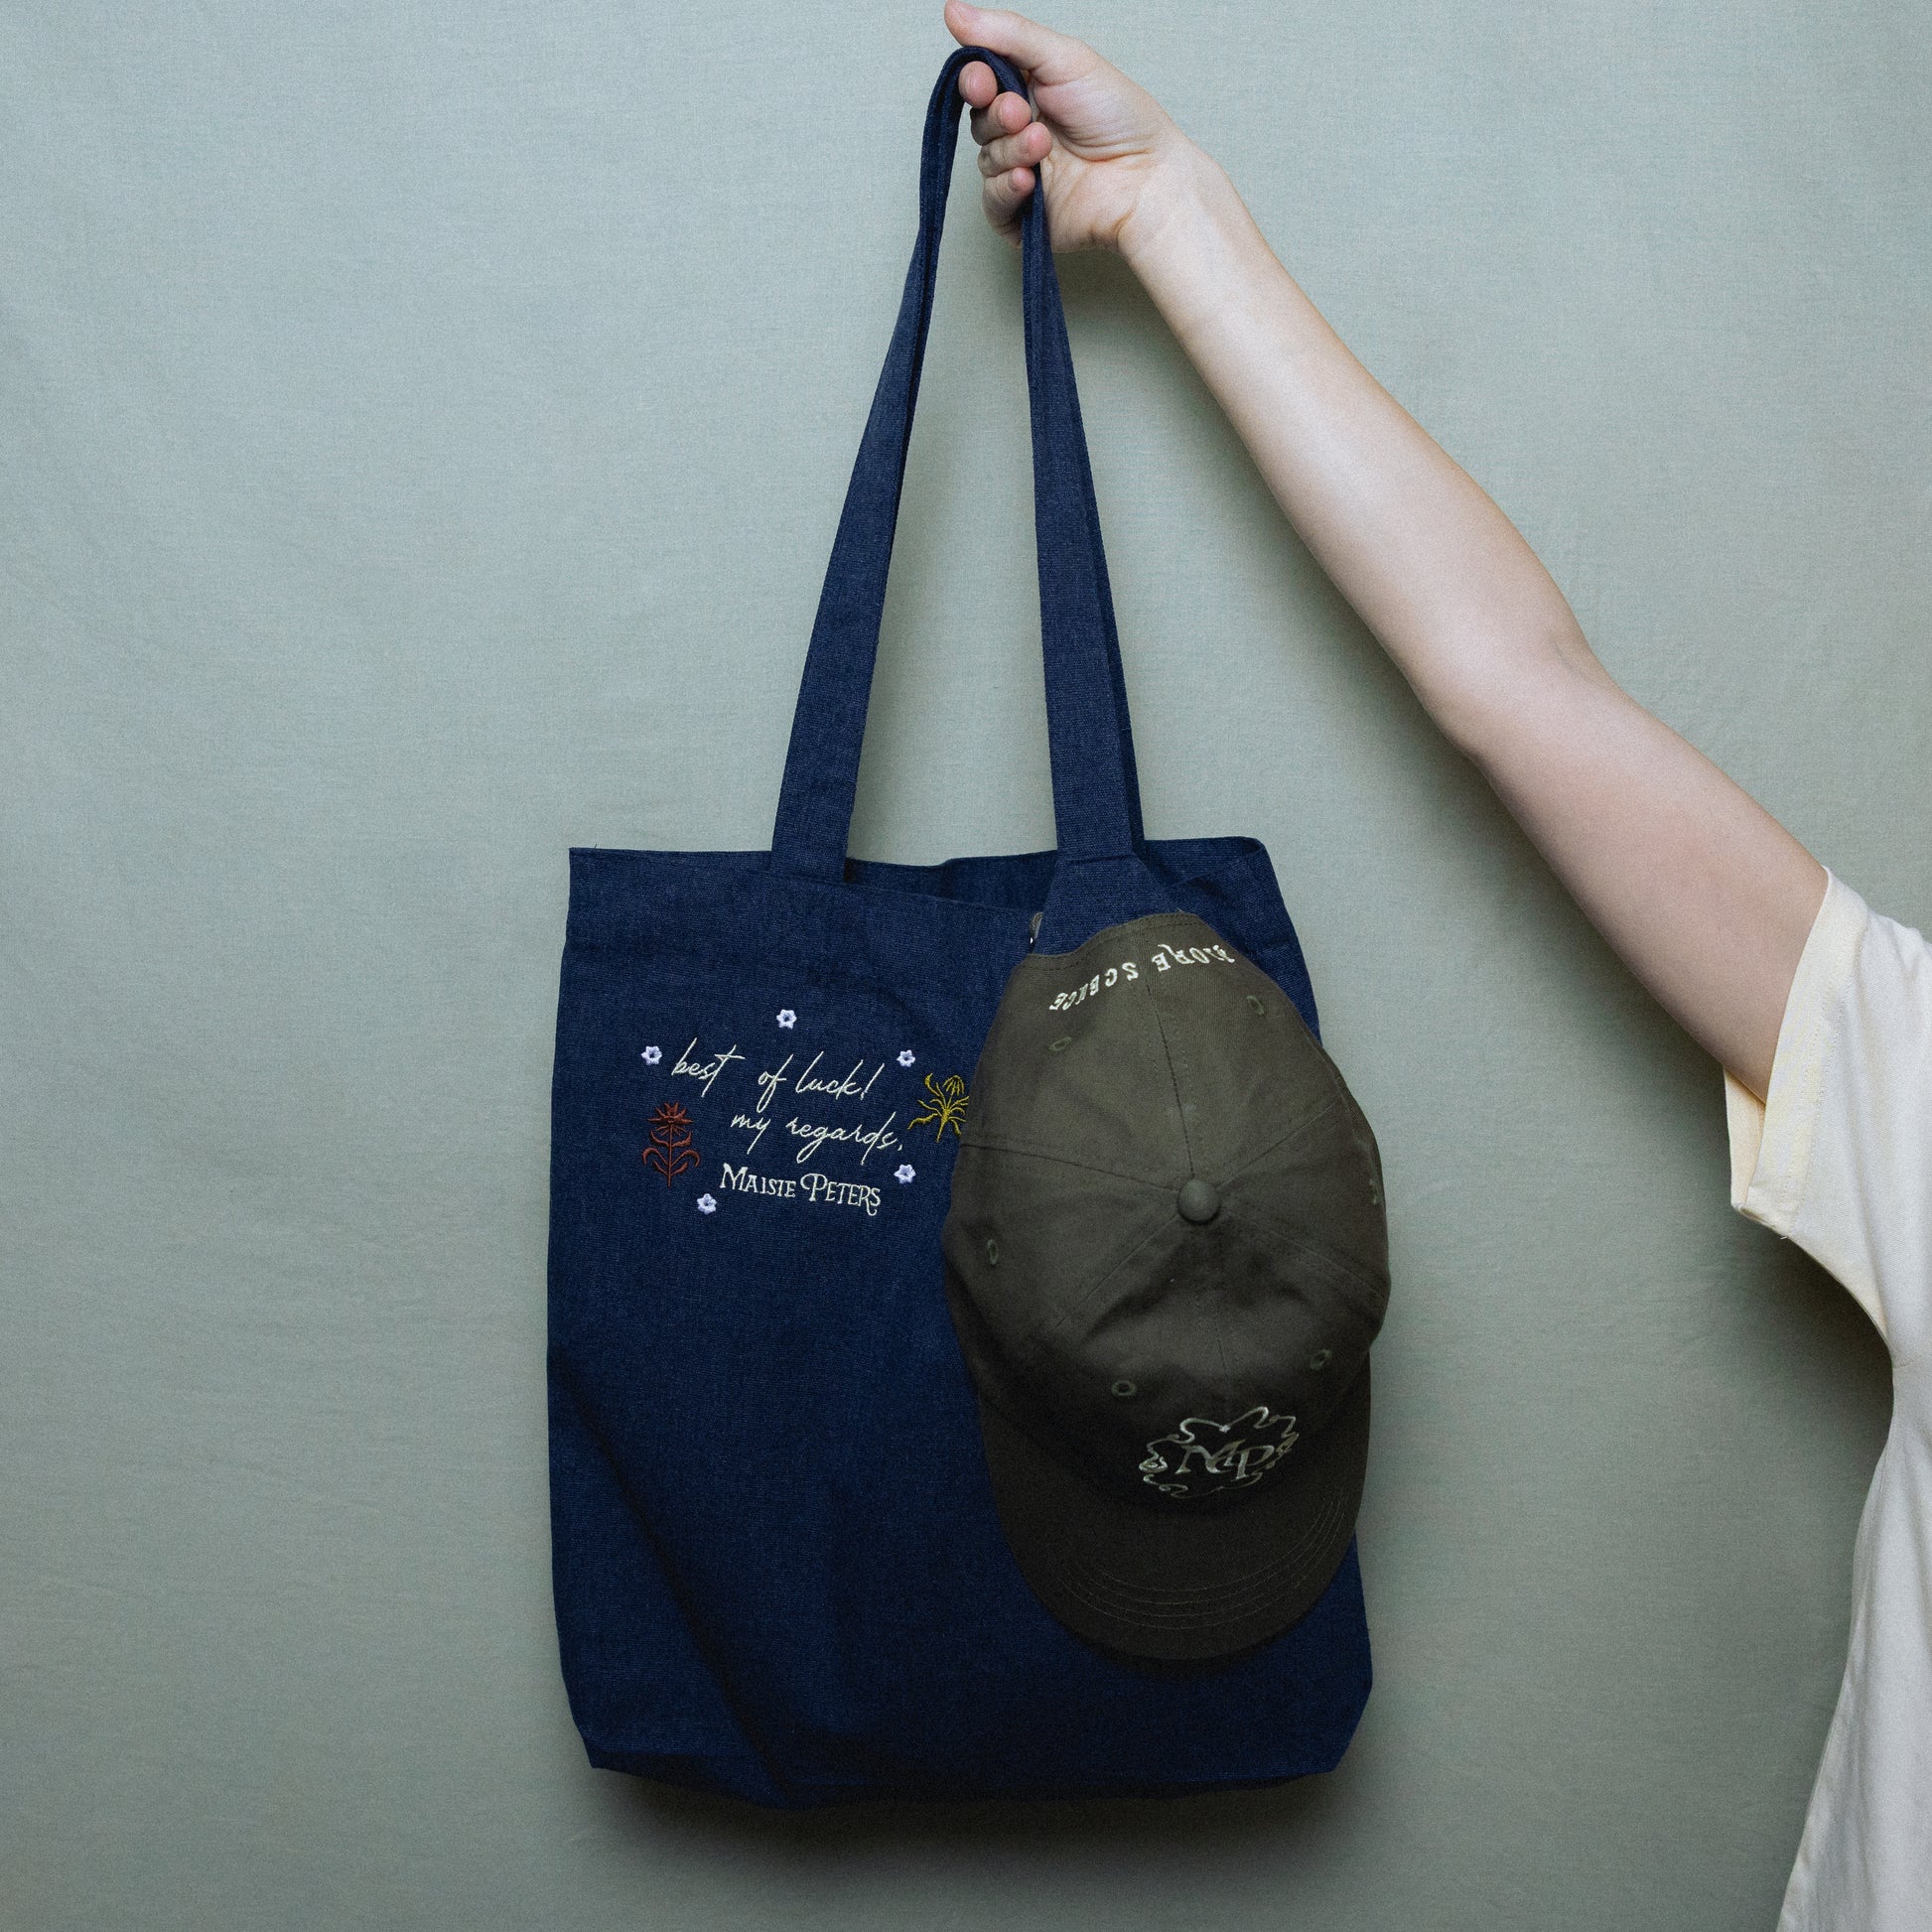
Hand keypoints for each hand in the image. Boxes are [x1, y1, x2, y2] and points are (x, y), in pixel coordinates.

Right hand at [943, 3, 1195, 254]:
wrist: (1145, 178)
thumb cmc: (1119, 117)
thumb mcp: (1064, 59)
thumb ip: (1008, 35)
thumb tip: (952, 10)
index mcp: (1030, 92)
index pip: (981, 84)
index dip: (974, 81)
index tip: (981, 80)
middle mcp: (1023, 133)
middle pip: (979, 122)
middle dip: (996, 117)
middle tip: (1022, 114)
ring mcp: (1023, 175)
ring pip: (986, 161)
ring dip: (1010, 150)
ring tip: (1043, 145)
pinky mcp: (1025, 217)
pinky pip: (993, 204)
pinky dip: (1005, 189)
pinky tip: (1030, 180)